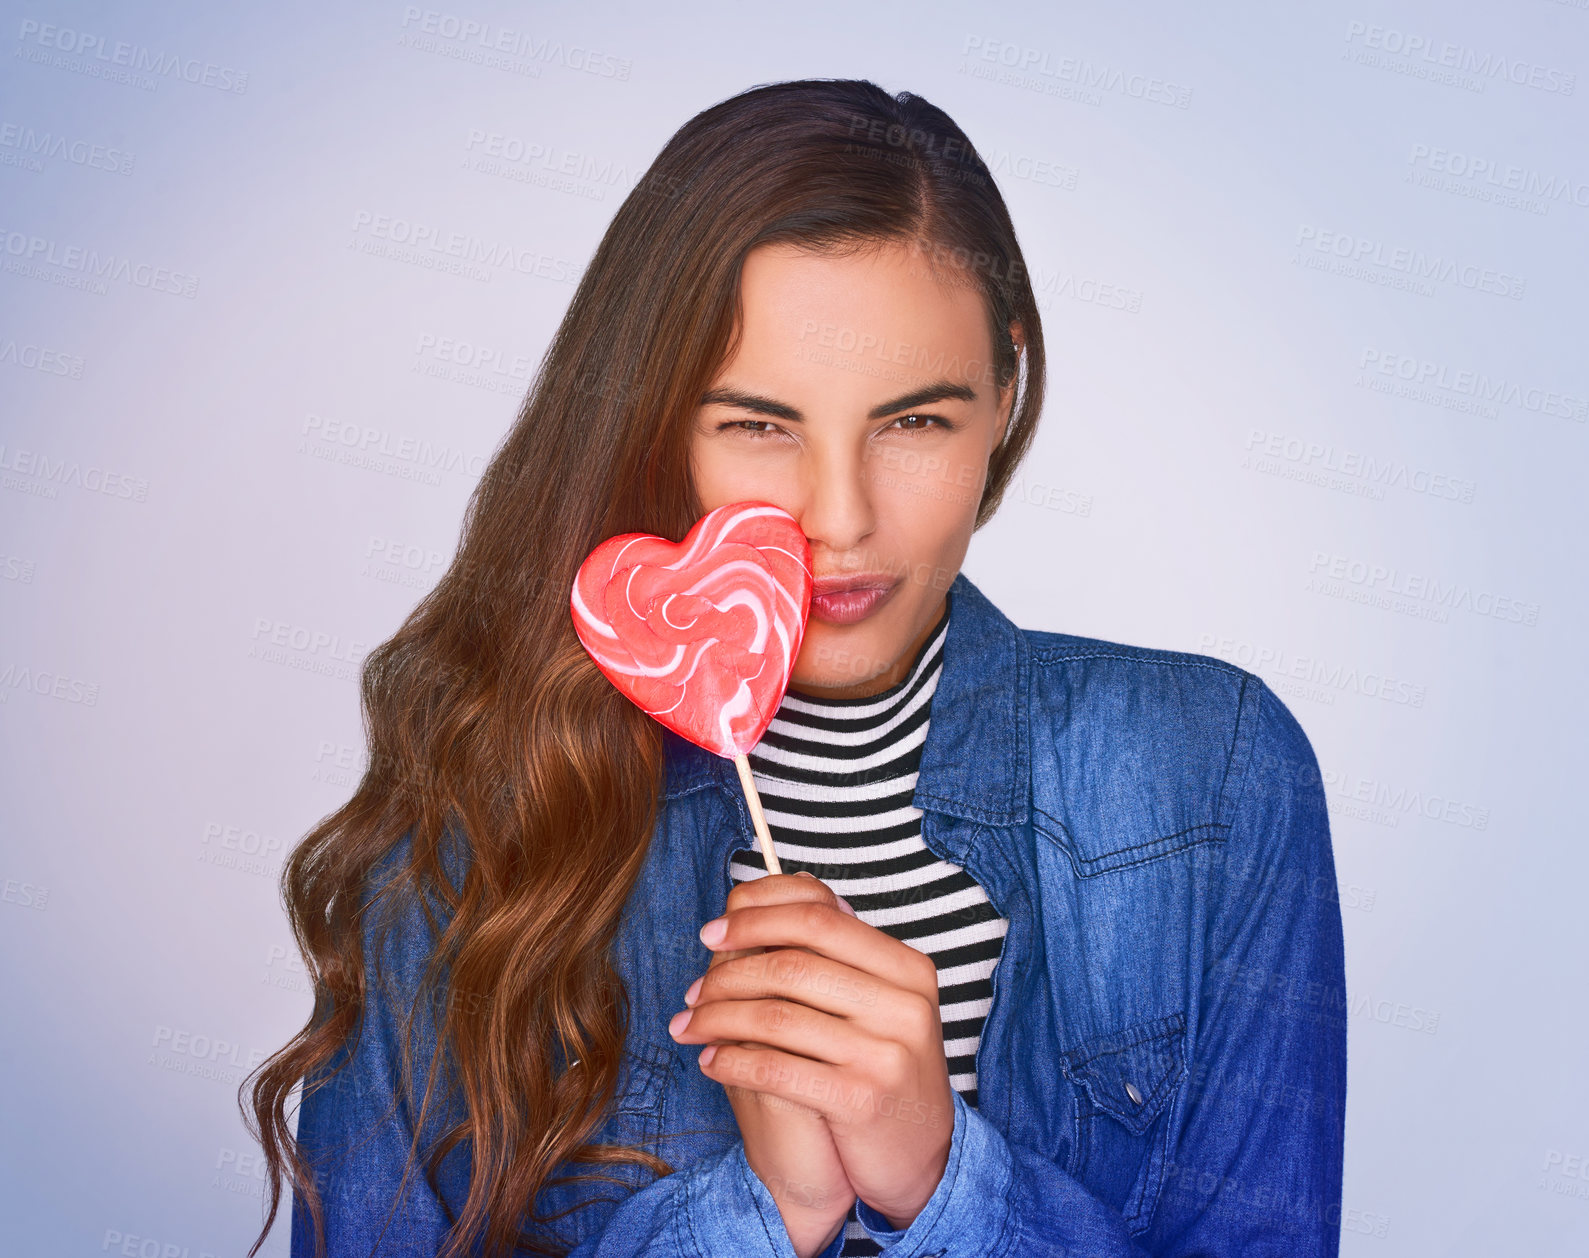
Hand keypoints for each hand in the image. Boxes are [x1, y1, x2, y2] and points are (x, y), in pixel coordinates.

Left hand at [671, 871, 955, 1232]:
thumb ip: (838, 955)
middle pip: (792, 964)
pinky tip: (710, 1061)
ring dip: (718, 1018)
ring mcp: (886, 1053)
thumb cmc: (884, 1069)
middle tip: (693, 989)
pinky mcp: (862, 1100)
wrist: (920, 1157)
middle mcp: (904, 1004)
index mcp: (908, 968)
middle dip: (727, 973)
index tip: (712, 933)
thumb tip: (770, 896)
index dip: (756, 917)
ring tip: (689, 1025)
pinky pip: (777, 1068)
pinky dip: (732, 1060)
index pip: (819, 917)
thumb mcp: (880, 1004)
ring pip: (777, 1016)